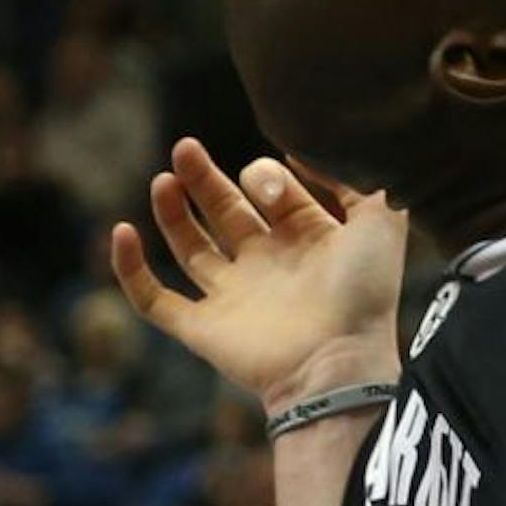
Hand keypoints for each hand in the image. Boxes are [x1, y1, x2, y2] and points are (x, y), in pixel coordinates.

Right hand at [111, 138, 407, 414]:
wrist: (339, 359)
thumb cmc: (364, 293)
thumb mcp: (383, 222)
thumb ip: (362, 177)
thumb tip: (312, 147)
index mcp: (308, 242)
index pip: (274, 195)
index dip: (267, 177)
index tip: (269, 175)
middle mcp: (268, 267)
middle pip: (226, 213)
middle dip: (205, 179)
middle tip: (185, 146)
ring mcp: (233, 299)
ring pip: (190, 249)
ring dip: (172, 212)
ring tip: (165, 177)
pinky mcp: (202, 329)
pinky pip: (154, 301)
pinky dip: (130, 269)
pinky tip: (122, 231)